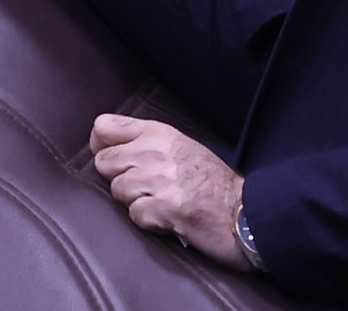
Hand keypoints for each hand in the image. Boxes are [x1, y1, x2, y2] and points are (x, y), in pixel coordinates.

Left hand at [89, 116, 250, 268]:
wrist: (245, 212)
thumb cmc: (214, 183)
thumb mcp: (182, 147)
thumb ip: (147, 142)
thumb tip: (111, 146)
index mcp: (158, 133)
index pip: (103, 126)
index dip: (101, 145)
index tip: (114, 158)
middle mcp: (155, 152)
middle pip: (103, 162)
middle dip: (120, 178)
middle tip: (146, 187)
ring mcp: (158, 180)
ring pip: (117, 190)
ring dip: (136, 201)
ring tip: (162, 202)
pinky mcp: (162, 209)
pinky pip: (134, 214)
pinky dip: (149, 221)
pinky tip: (169, 217)